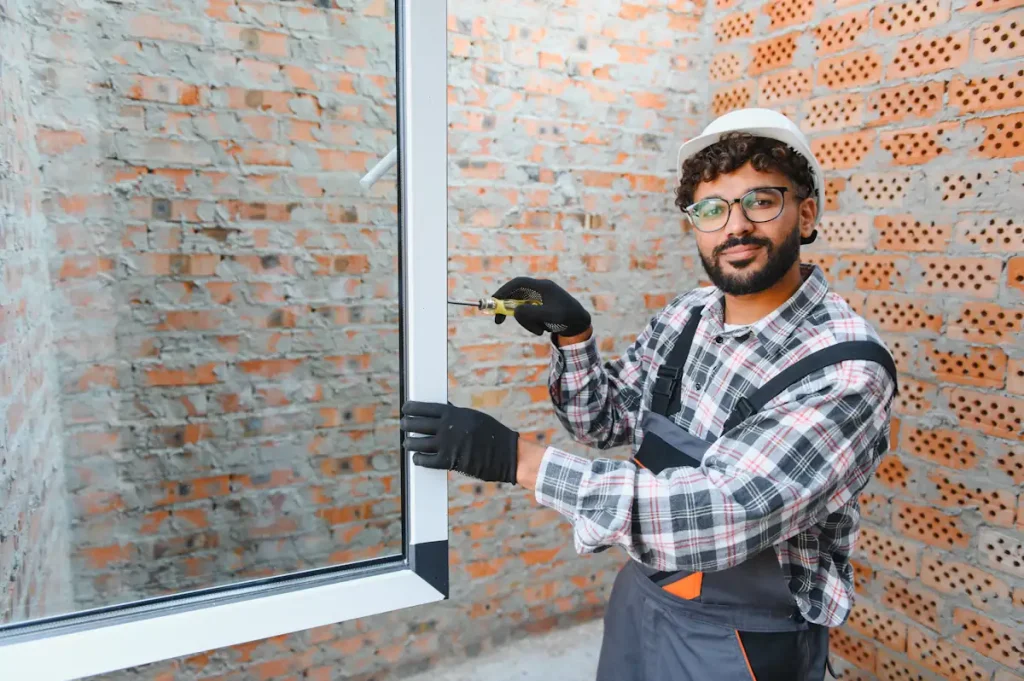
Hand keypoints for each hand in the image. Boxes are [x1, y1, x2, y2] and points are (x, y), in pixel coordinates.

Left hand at [401, 401, 518, 483]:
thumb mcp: (473, 417)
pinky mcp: (448, 461)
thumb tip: (440, 410)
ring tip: (407, 443)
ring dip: (409, 443)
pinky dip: (419, 458)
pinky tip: (417, 457)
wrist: (507, 454)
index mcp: (454, 413)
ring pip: (416, 443)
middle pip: (417, 424)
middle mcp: (447, 427)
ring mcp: (446, 444)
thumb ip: (455, 415)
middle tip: (404, 425)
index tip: (406, 409)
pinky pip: (425, 460)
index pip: (425, 408)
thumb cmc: (492, 434)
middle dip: (407, 424)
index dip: (412, 408)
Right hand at [490, 277, 590, 336]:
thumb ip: (531, 313)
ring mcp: (540, 299)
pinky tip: (542, 329)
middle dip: (507, 308)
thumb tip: (515, 311)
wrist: (580, 324)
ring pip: (522, 308)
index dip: (503, 290)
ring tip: (538, 330)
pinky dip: (530, 323)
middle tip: (498, 321)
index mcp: (542, 286)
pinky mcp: (540, 307)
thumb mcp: (549, 316)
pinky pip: (528, 314)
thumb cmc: (567, 318)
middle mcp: (540, 290)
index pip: (518, 283)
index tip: (494, 302)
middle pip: (516, 295)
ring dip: (525, 321)